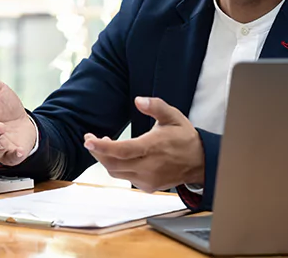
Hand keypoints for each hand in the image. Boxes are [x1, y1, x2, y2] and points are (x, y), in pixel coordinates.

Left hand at [84, 97, 204, 192]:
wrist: (200, 162)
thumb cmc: (184, 138)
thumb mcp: (173, 117)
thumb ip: (156, 106)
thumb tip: (139, 100)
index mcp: (153, 148)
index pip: (122, 150)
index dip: (102, 146)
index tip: (88, 139)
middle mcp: (149, 167)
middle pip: (113, 164)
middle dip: (97, 151)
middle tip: (91, 139)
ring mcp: (148, 179)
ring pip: (116, 172)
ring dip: (106, 159)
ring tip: (104, 144)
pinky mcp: (148, 186)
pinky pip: (125, 177)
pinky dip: (117, 167)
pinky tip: (118, 155)